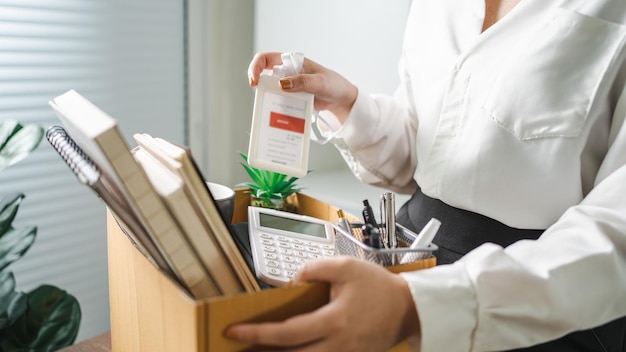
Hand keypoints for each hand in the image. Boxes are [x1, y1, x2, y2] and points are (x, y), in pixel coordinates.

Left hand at [225, 257, 419, 350]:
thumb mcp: (346, 267)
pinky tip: (291, 349)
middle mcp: (338, 346)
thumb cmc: (380, 288)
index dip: (258, 334)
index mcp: (334, 321)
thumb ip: (314, 269)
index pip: (287, 333)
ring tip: (260, 349)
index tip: (235, 332)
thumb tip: (291, 282)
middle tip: (240, 346)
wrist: (409, 309)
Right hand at [247, 52, 357, 121]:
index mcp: (292, 61)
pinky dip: (277, 108)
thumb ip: (302, 81)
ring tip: (272, 110)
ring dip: (269, 100)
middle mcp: (287, 72)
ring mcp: (288, 86)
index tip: (254, 81)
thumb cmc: (333, 85)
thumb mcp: (320, 82)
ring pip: (271, 92)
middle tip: (262, 100)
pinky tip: (280, 116)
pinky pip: (279, 102)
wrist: (341, 100)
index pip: (266, 58)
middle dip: (261, 88)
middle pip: (264, 77)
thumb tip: (282, 83)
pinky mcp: (291, 98)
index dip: (255, 67)